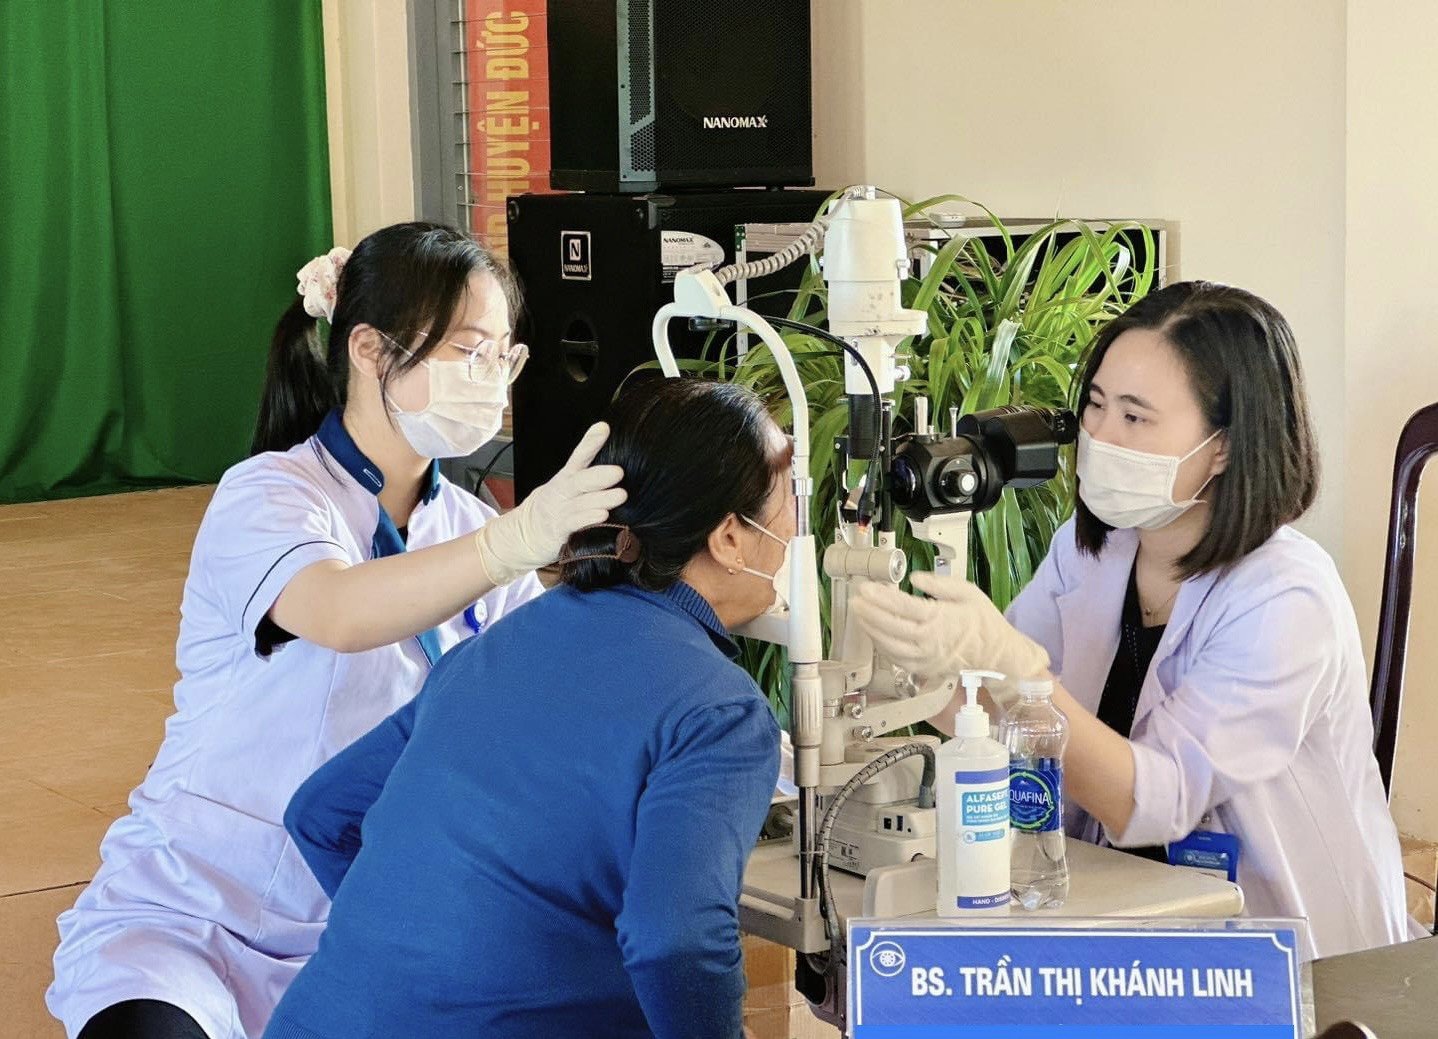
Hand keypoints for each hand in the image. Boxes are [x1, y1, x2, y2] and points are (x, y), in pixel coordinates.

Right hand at [473, 423, 625, 585]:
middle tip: (618, 472)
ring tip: (620, 494)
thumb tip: (616, 466)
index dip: (590, 442)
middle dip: (598, 475)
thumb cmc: (552, 510)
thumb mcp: (565, 489)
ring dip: (601, 499)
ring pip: (580, 503)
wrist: (523, 536)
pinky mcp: (558, 531)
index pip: (578, 457)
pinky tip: (602, 515)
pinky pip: (574, 524)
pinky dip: (588, 519)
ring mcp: (558, 511)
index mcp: (564, 479)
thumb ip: (586, 478)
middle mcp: (561, 492)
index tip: (603, 428)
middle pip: (579, 480)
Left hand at [849, 571, 1049, 689]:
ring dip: (871, 630)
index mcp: (940, 619)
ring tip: (860, 614)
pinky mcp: (923, 669)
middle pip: (891, 627)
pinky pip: (896, 659)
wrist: (997, 655)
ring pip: (890, 646)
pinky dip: (882, 646)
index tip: (866, 588)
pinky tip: (874, 633)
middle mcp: (929, 641)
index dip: (881, 598)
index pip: (903, 607)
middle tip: (855, 600)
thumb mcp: (968, 592)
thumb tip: (916, 577)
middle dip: (870, 613)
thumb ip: (941, 584)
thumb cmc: (983, 622)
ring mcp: (925, 659)